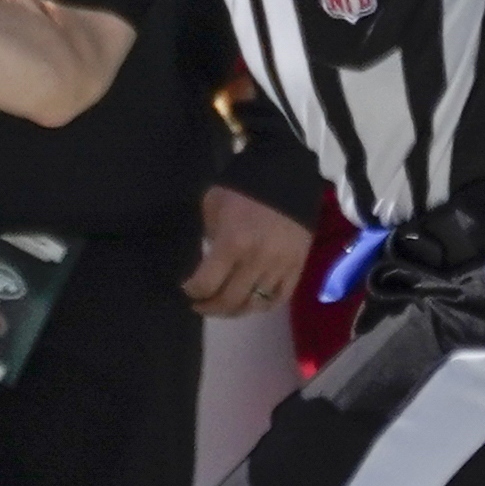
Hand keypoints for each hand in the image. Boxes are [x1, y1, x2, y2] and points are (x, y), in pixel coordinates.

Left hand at [183, 181, 309, 317]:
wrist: (287, 174)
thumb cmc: (242, 188)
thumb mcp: (213, 204)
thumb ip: (207, 235)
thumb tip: (206, 261)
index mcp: (233, 243)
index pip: (207, 284)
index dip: (192, 291)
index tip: (187, 290)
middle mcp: (257, 261)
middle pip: (229, 301)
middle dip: (209, 307)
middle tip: (200, 304)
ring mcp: (280, 267)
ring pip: (254, 305)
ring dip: (234, 310)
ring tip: (223, 306)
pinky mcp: (297, 267)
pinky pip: (279, 298)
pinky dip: (262, 305)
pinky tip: (250, 302)